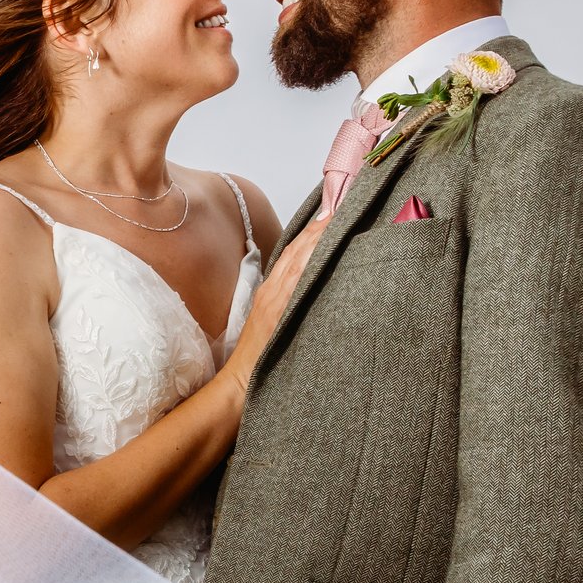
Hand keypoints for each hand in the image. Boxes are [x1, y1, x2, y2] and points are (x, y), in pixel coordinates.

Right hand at [220, 216, 329, 391]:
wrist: (239, 384)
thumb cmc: (259, 361)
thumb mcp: (275, 326)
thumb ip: (290, 307)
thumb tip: (312, 295)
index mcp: (272, 290)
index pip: (295, 250)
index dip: (314, 229)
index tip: (334, 209)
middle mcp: (273, 289)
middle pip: (299, 247)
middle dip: (321, 222)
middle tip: (343, 198)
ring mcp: (276, 298)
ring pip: (300, 256)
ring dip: (320, 232)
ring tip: (340, 210)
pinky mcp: (278, 309)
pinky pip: (297, 277)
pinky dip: (310, 256)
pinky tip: (324, 241)